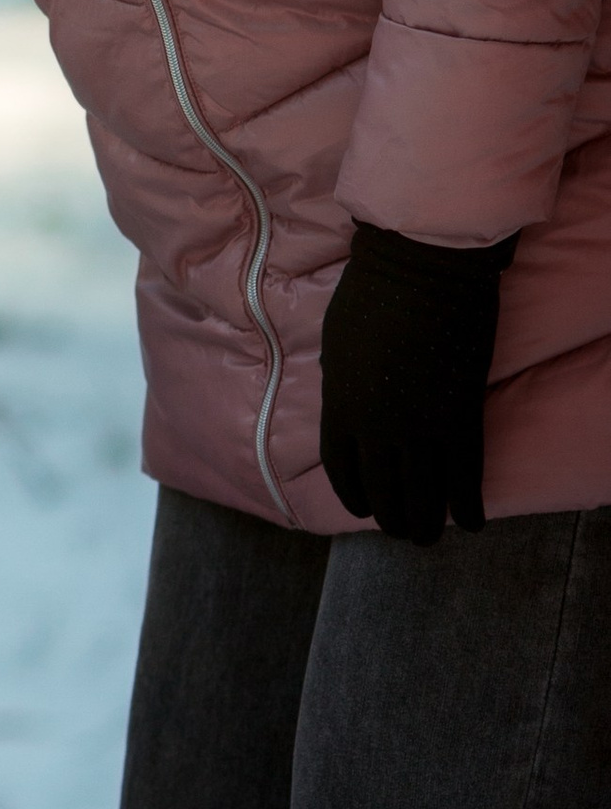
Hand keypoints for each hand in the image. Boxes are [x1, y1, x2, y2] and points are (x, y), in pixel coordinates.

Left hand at [317, 221, 512, 544]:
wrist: (421, 270)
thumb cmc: (371, 294)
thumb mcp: (336, 344)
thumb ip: (341, 384)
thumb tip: (348, 405)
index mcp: (340, 408)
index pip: (342, 471)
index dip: (354, 497)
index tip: (362, 510)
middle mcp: (376, 429)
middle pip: (383, 492)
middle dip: (392, 518)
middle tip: (402, 531)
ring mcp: (421, 428)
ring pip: (424, 494)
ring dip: (425, 523)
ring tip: (427, 538)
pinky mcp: (462, 419)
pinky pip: (465, 477)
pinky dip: (468, 505)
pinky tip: (471, 523)